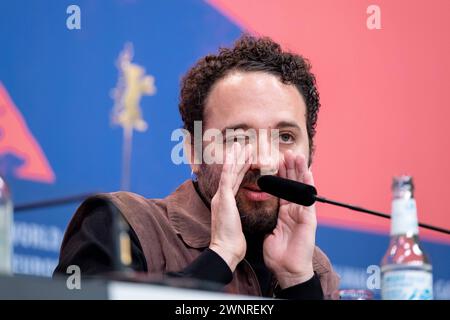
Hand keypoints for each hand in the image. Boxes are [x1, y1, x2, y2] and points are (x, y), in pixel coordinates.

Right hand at [209, 142, 252, 271]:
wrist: (225, 250)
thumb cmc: (231, 242)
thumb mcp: (236, 225)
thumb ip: (236, 216)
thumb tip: (240, 214)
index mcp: (225, 202)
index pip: (234, 181)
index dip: (241, 168)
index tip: (247, 158)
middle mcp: (221, 197)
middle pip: (231, 173)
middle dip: (238, 159)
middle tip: (245, 145)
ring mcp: (221, 196)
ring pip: (229, 172)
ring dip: (236, 157)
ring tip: (242, 145)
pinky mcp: (223, 198)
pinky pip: (228, 177)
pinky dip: (231, 165)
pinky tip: (235, 155)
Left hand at [263, 150, 316, 288]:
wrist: (287, 269)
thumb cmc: (279, 254)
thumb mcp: (271, 232)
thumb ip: (271, 221)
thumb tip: (267, 216)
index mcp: (286, 212)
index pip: (282, 188)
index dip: (279, 175)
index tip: (275, 160)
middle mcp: (295, 210)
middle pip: (293, 184)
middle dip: (290, 167)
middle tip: (287, 151)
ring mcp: (303, 214)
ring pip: (302, 187)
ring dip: (300, 171)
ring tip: (297, 155)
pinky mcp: (309, 219)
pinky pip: (308, 199)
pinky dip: (308, 185)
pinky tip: (307, 172)